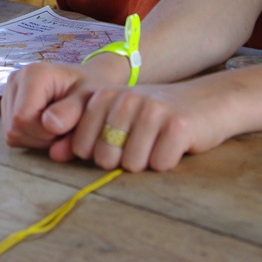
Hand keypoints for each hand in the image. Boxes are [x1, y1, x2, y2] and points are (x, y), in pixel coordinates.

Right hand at [2, 62, 104, 160]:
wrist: (85, 85)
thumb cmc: (89, 91)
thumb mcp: (88, 100)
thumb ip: (71, 111)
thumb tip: (50, 125)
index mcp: (33, 73)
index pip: (22, 119)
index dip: (44, 133)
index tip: (66, 126)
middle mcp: (15, 80)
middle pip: (15, 128)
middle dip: (42, 138)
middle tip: (65, 128)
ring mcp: (9, 93)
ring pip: (13, 134)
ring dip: (38, 139)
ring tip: (59, 125)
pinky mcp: (7, 106)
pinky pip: (14, 135)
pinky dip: (32, 138)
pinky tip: (48, 126)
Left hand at [68, 77, 237, 171]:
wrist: (208, 101)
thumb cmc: (157, 115)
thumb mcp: (118, 119)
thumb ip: (83, 134)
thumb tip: (53, 154)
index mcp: (104, 96)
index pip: (81, 146)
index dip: (99, 153)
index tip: (119, 140)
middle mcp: (125, 99)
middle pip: (105, 158)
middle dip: (123, 161)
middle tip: (142, 142)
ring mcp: (151, 110)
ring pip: (133, 165)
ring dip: (147, 162)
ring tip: (158, 141)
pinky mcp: (177, 125)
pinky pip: (160, 164)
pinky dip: (168, 162)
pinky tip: (175, 144)